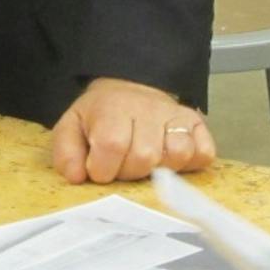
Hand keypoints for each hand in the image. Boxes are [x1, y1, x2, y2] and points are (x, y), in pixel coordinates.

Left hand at [50, 78, 213, 183]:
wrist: (129, 93)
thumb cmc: (101, 118)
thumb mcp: (72, 128)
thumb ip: (66, 153)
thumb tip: (76, 176)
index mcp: (113, 108)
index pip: (112, 146)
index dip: (103, 168)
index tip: (99, 168)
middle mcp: (148, 108)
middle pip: (144, 157)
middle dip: (129, 171)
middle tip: (122, 164)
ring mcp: (175, 116)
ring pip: (177, 155)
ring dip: (160, 168)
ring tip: (146, 161)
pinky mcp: (197, 124)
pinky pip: (203, 153)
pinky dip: (190, 162)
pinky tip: (169, 157)